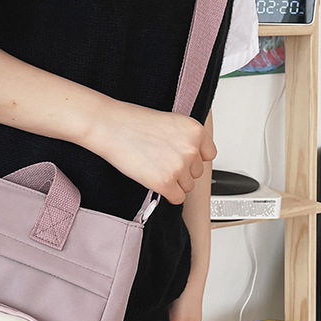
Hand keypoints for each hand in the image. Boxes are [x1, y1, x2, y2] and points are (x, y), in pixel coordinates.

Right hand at [88, 104, 216, 204]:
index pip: (208, 155)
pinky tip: (154, 181)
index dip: (193, 158)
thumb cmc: (133, 122)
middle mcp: (191, 149)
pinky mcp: (165, 183)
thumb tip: (190, 157)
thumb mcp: (170, 123)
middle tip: (161, 161)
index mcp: (195, 131)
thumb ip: (185, 139)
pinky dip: (167, 194)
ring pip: (187, 186)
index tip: (181, 158)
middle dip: (181, 170)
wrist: (111, 127)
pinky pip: (177, 198)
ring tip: (154, 168)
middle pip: (197, 172)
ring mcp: (179, 167)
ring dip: (173, 182)